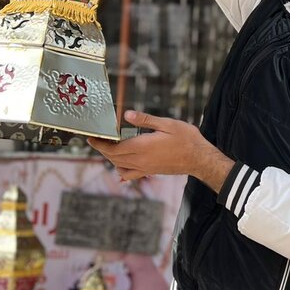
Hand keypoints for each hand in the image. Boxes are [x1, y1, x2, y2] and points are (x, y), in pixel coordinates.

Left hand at [87, 110, 232, 190]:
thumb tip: (126, 115)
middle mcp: (141, 160)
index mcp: (142, 146)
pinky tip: (120, 167)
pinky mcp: (151, 172)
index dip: (99, 145)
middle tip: (97, 140)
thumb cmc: (186, 139)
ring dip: (111, 158)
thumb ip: (145, 120)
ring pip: (120, 166)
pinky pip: (130, 174)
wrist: (199, 159)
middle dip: (103, 150)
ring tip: (107, 148)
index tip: (90, 138)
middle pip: (114, 158)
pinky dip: (121, 171)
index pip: (114, 148)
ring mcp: (145, 168)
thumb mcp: (167, 124)